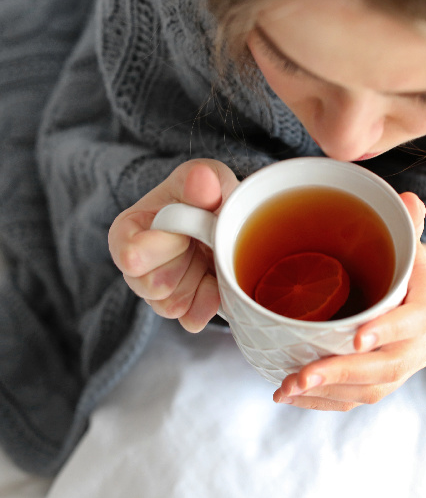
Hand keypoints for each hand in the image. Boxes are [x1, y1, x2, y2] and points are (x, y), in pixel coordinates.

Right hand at [108, 159, 238, 331]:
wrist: (225, 217)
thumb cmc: (206, 195)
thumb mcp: (206, 178)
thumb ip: (202, 179)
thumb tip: (201, 180)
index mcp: (128, 231)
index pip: (132, 256)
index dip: (167, 245)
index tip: (186, 230)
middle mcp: (134, 267)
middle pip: (154, 286)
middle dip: (187, 263)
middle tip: (200, 241)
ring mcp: (156, 293)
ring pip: (172, 305)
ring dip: (199, 281)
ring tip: (206, 257)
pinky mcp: (181, 309)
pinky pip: (190, 319)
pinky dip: (209, 302)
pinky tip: (215, 281)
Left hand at [273, 192, 425, 410]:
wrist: (415, 294)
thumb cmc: (403, 263)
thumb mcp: (406, 240)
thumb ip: (405, 223)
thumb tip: (407, 200)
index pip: (417, 320)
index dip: (389, 330)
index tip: (355, 338)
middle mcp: (423, 340)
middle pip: (390, 364)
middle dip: (344, 372)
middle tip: (304, 374)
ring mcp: (404, 365)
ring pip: (372, 388)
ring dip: (329, 391)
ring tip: (289, 386)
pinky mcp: (385, 381)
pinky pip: (358, 398)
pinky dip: (325, 401)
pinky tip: (293, 396)